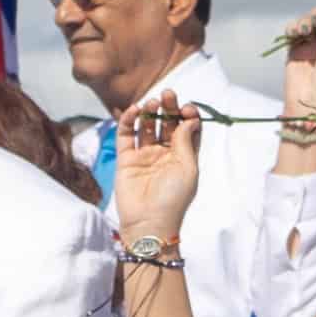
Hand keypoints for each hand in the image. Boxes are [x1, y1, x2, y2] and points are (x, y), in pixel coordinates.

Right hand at [111, 92, 203, 245]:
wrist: (149, 222)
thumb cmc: (173, 199)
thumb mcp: (187, 168)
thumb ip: (186, 142)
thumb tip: (189, 119)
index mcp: (183, 156)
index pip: (186, 129)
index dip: (187, 116)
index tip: (186, 108)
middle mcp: (164, 154)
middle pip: (166, 124)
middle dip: (168, 108)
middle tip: (168, 94)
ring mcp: (144, 155)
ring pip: (147, 127)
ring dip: (150, 112)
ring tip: (153, 103)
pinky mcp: (126, 159)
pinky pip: (127, 135)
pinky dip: (129, 120)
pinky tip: (134, 110)